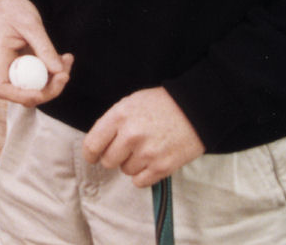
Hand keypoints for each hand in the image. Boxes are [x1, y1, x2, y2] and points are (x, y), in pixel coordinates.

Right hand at [0, 0, 73, 107]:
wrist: (8, 0)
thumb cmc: (13, 8)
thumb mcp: (30, 24)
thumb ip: (43, 47)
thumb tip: (58, 71)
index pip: (2, 88)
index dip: (20, 96)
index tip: (40, 92)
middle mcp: (8, 67)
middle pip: (24, 92)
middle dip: (47, 90)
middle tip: (65, 75)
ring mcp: (19, 67)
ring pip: (38, 86)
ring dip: (56, 80)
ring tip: (68, 60)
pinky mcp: (30, 64)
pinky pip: (44, 75)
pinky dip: (57, 70)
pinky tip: (66, 58)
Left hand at [83, 87, 204, 186]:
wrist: (194, 109)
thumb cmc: (160, 104)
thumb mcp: (130, 103)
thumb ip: (112, 122)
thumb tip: (98, 144)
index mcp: (119, 116)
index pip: (92, 144)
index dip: (90, 154)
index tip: (93, 157)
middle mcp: (130, 136)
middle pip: (108, 161)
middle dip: (113, 157)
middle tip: (126, 149)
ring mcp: (147, 153)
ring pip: (125, 171)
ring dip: (131, 164)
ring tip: (145, 149)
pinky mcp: (162, 167)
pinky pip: (139, 182)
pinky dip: (143, 175)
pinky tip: (150, 162)